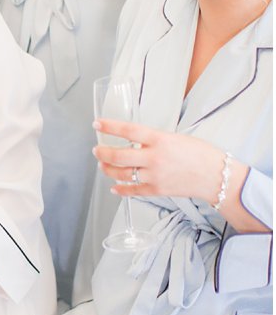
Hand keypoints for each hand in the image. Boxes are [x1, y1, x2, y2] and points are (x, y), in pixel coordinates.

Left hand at [93, 118, 233, 201]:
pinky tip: (114, 187)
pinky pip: (133, 191)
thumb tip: (135, 140)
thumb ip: (154, 139)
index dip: (109, 126)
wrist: (218, 177)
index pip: (128, 130)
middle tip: (96, 149)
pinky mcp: (157, 190)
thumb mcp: (176, 137)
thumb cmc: (202, 154)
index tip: (97, 124)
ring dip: (107, 169)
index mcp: (160, 140)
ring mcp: (154, 175)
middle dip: (102, 152)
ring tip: (102, 165)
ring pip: (121, 173)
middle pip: (118, 155)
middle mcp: (154, 158)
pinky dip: (121, 189)